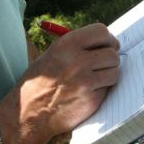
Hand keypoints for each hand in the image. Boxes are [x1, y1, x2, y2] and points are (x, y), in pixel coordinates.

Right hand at [10, 23, 119, 143]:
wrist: (28, 112)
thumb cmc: (41, 81)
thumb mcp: (53, 54)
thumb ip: (78, 46)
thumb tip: (106, 42)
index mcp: (66, 44)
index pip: (101, 31)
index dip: (107, 38)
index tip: (107, 45)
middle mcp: (77, 60)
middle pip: (112, 52)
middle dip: (110, 58)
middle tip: (104, 63)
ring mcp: (85, 81)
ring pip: (114, 71)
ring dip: (109, 74)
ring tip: (95, 78)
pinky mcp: (91, 100)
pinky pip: (108, 88)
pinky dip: (102, 89)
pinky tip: (88, 91)